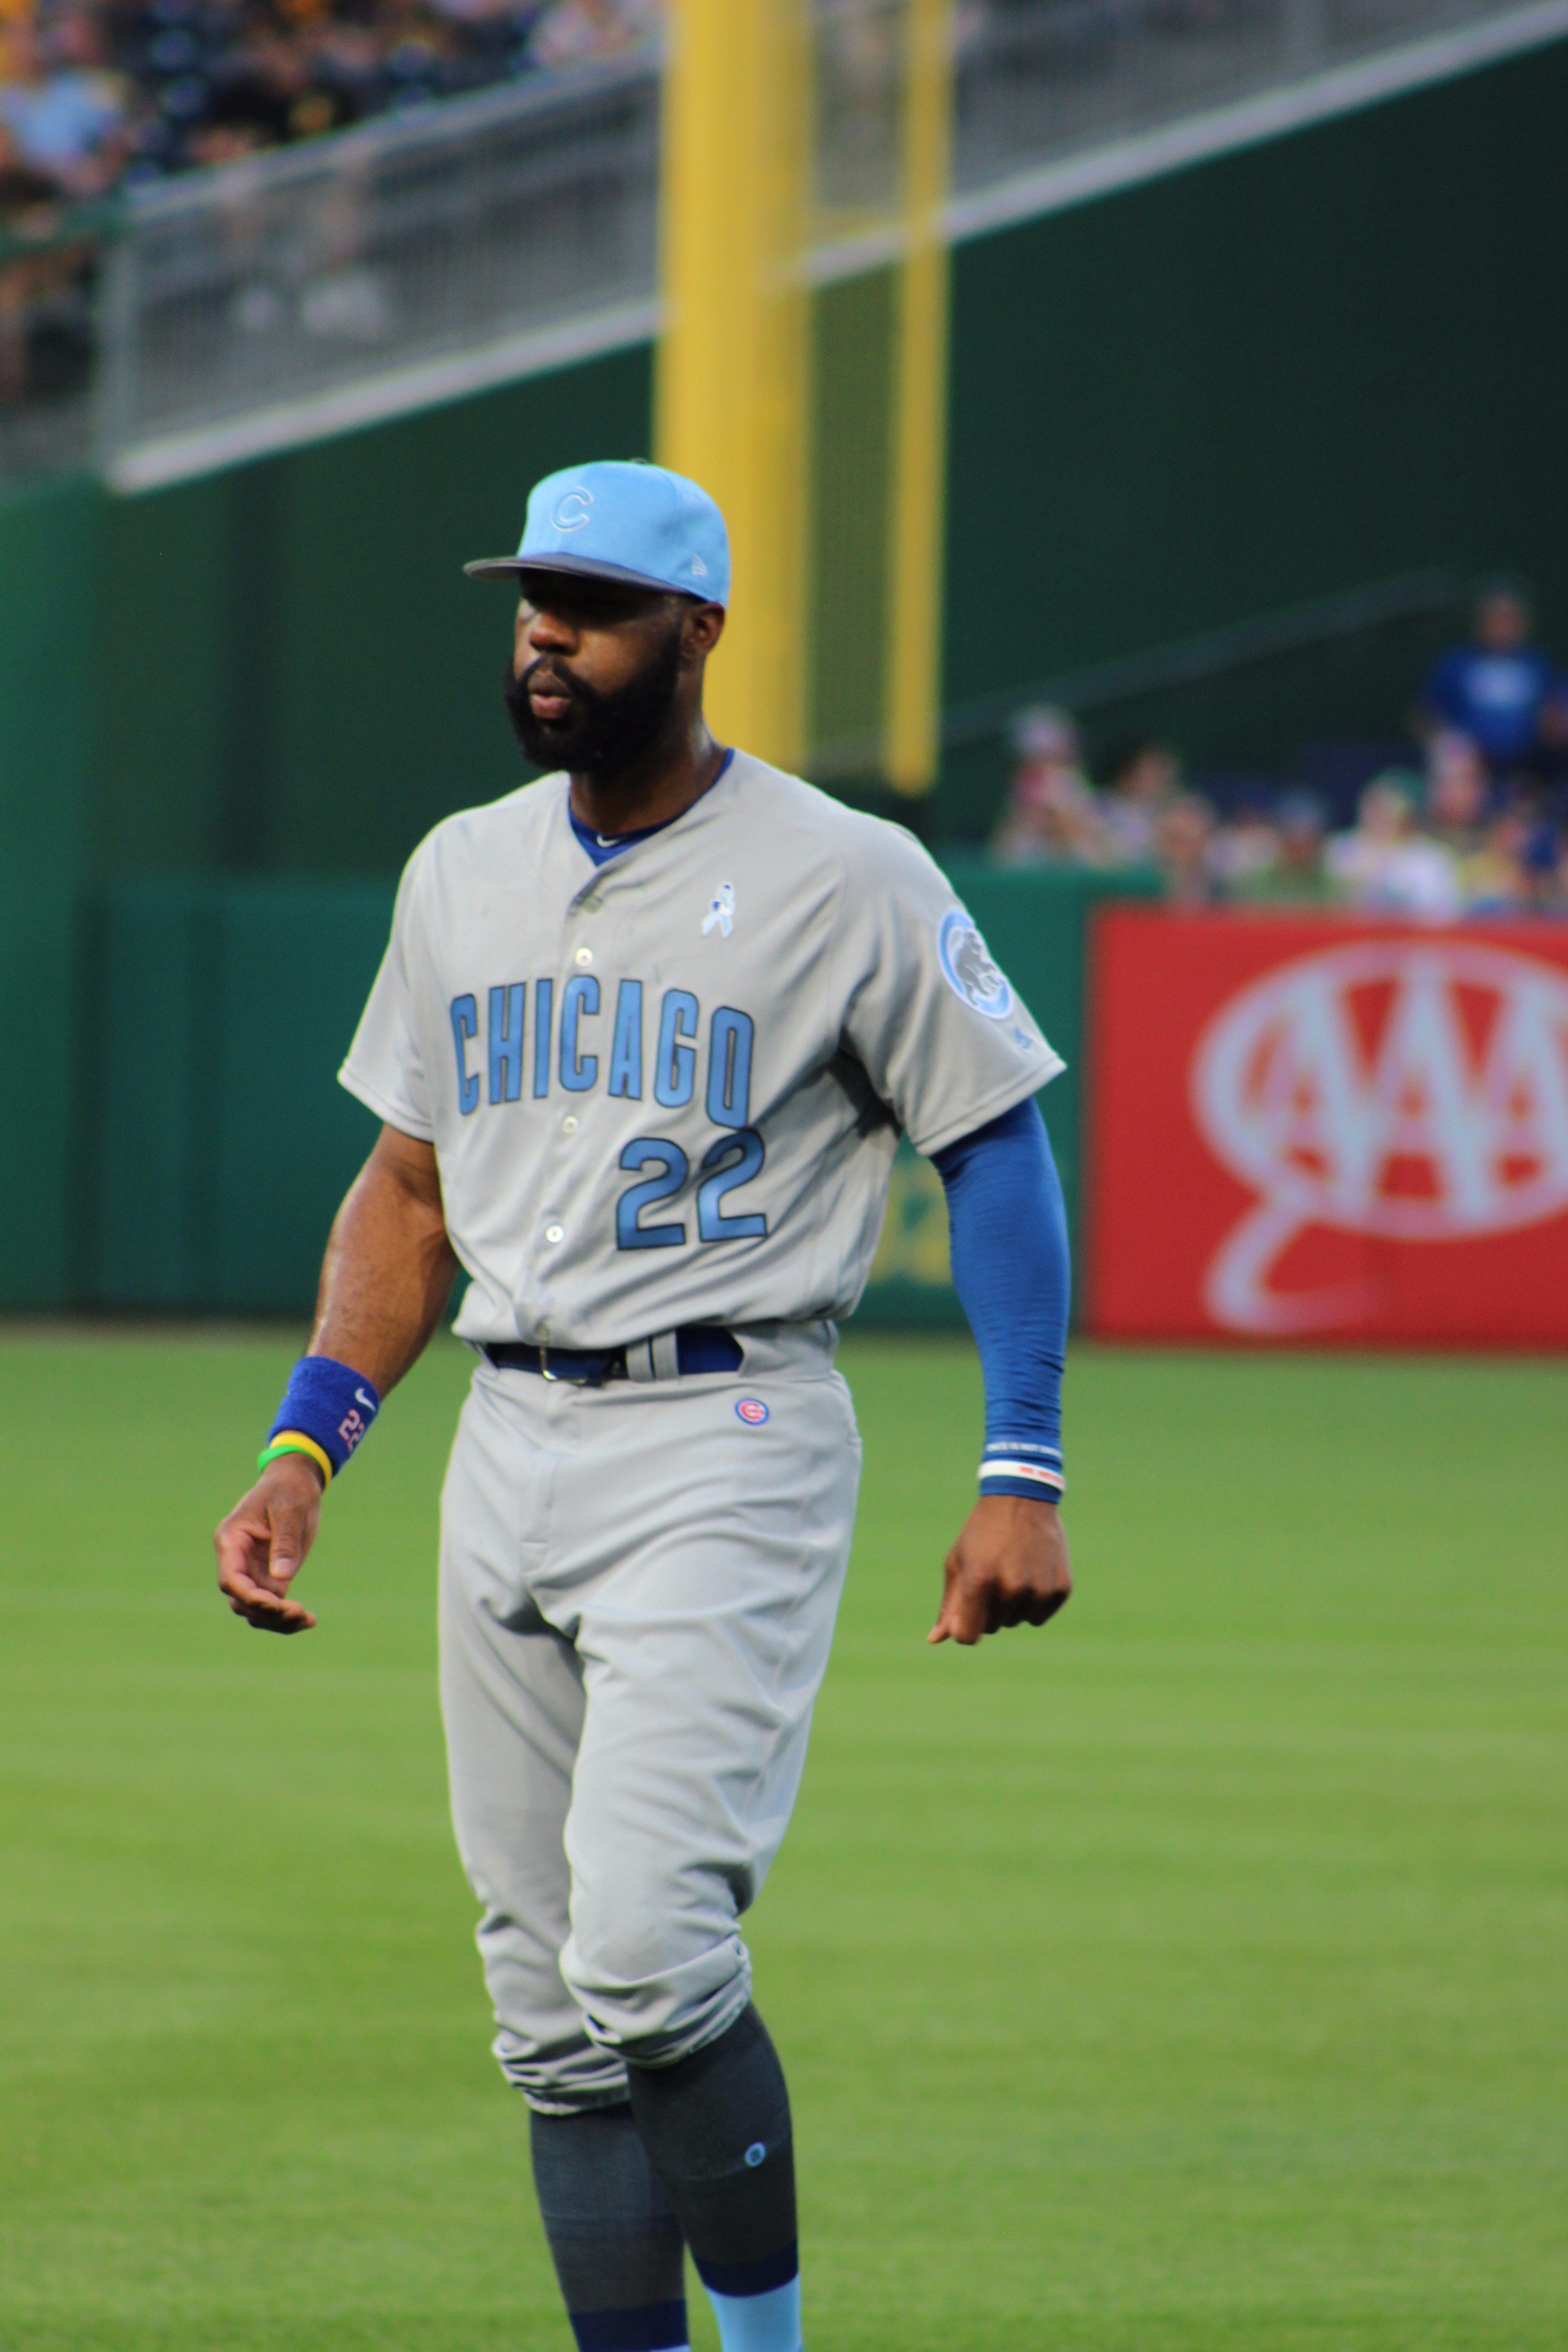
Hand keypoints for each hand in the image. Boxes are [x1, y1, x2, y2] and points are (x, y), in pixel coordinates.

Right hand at [214, 1456, 324, 1633]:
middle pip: (241, 1600)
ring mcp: (253, 1571)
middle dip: (266, 1612)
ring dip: (277, 1621)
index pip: (231, 1579)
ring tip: (307, 1620)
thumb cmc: (289, 1490)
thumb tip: (282, 1578)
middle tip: (298, 1612)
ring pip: (255, 1609)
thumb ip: (285, 1542)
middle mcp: (237, 1560)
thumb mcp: (289, 1510)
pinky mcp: (270, 1577)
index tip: (277, 1603)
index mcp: (231, 1540)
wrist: (296, 1483)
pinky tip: (309, 1620)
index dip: (250, 1596)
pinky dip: (287, 1617)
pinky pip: (273, 1605)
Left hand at [929, 1494, 1070, 1645]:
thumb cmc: (982, 1533)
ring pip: (1017, 1621)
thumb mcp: (958, 1562)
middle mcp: (1011, 1587)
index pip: (968, 1635)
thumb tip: (935, 1639)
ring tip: (1012, 1570)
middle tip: (992, 1574)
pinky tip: (1032, 1573)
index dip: (964, 1627)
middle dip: (987, 1608)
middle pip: (992, 1627)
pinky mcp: (1060, 1588)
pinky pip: (1039, 1616)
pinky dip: (1033, 1602)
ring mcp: (1038, 1588)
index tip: (965, 1612)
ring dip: (1011, 1605)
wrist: (1022, 1500)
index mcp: (979, 1580)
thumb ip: (949, 1604)